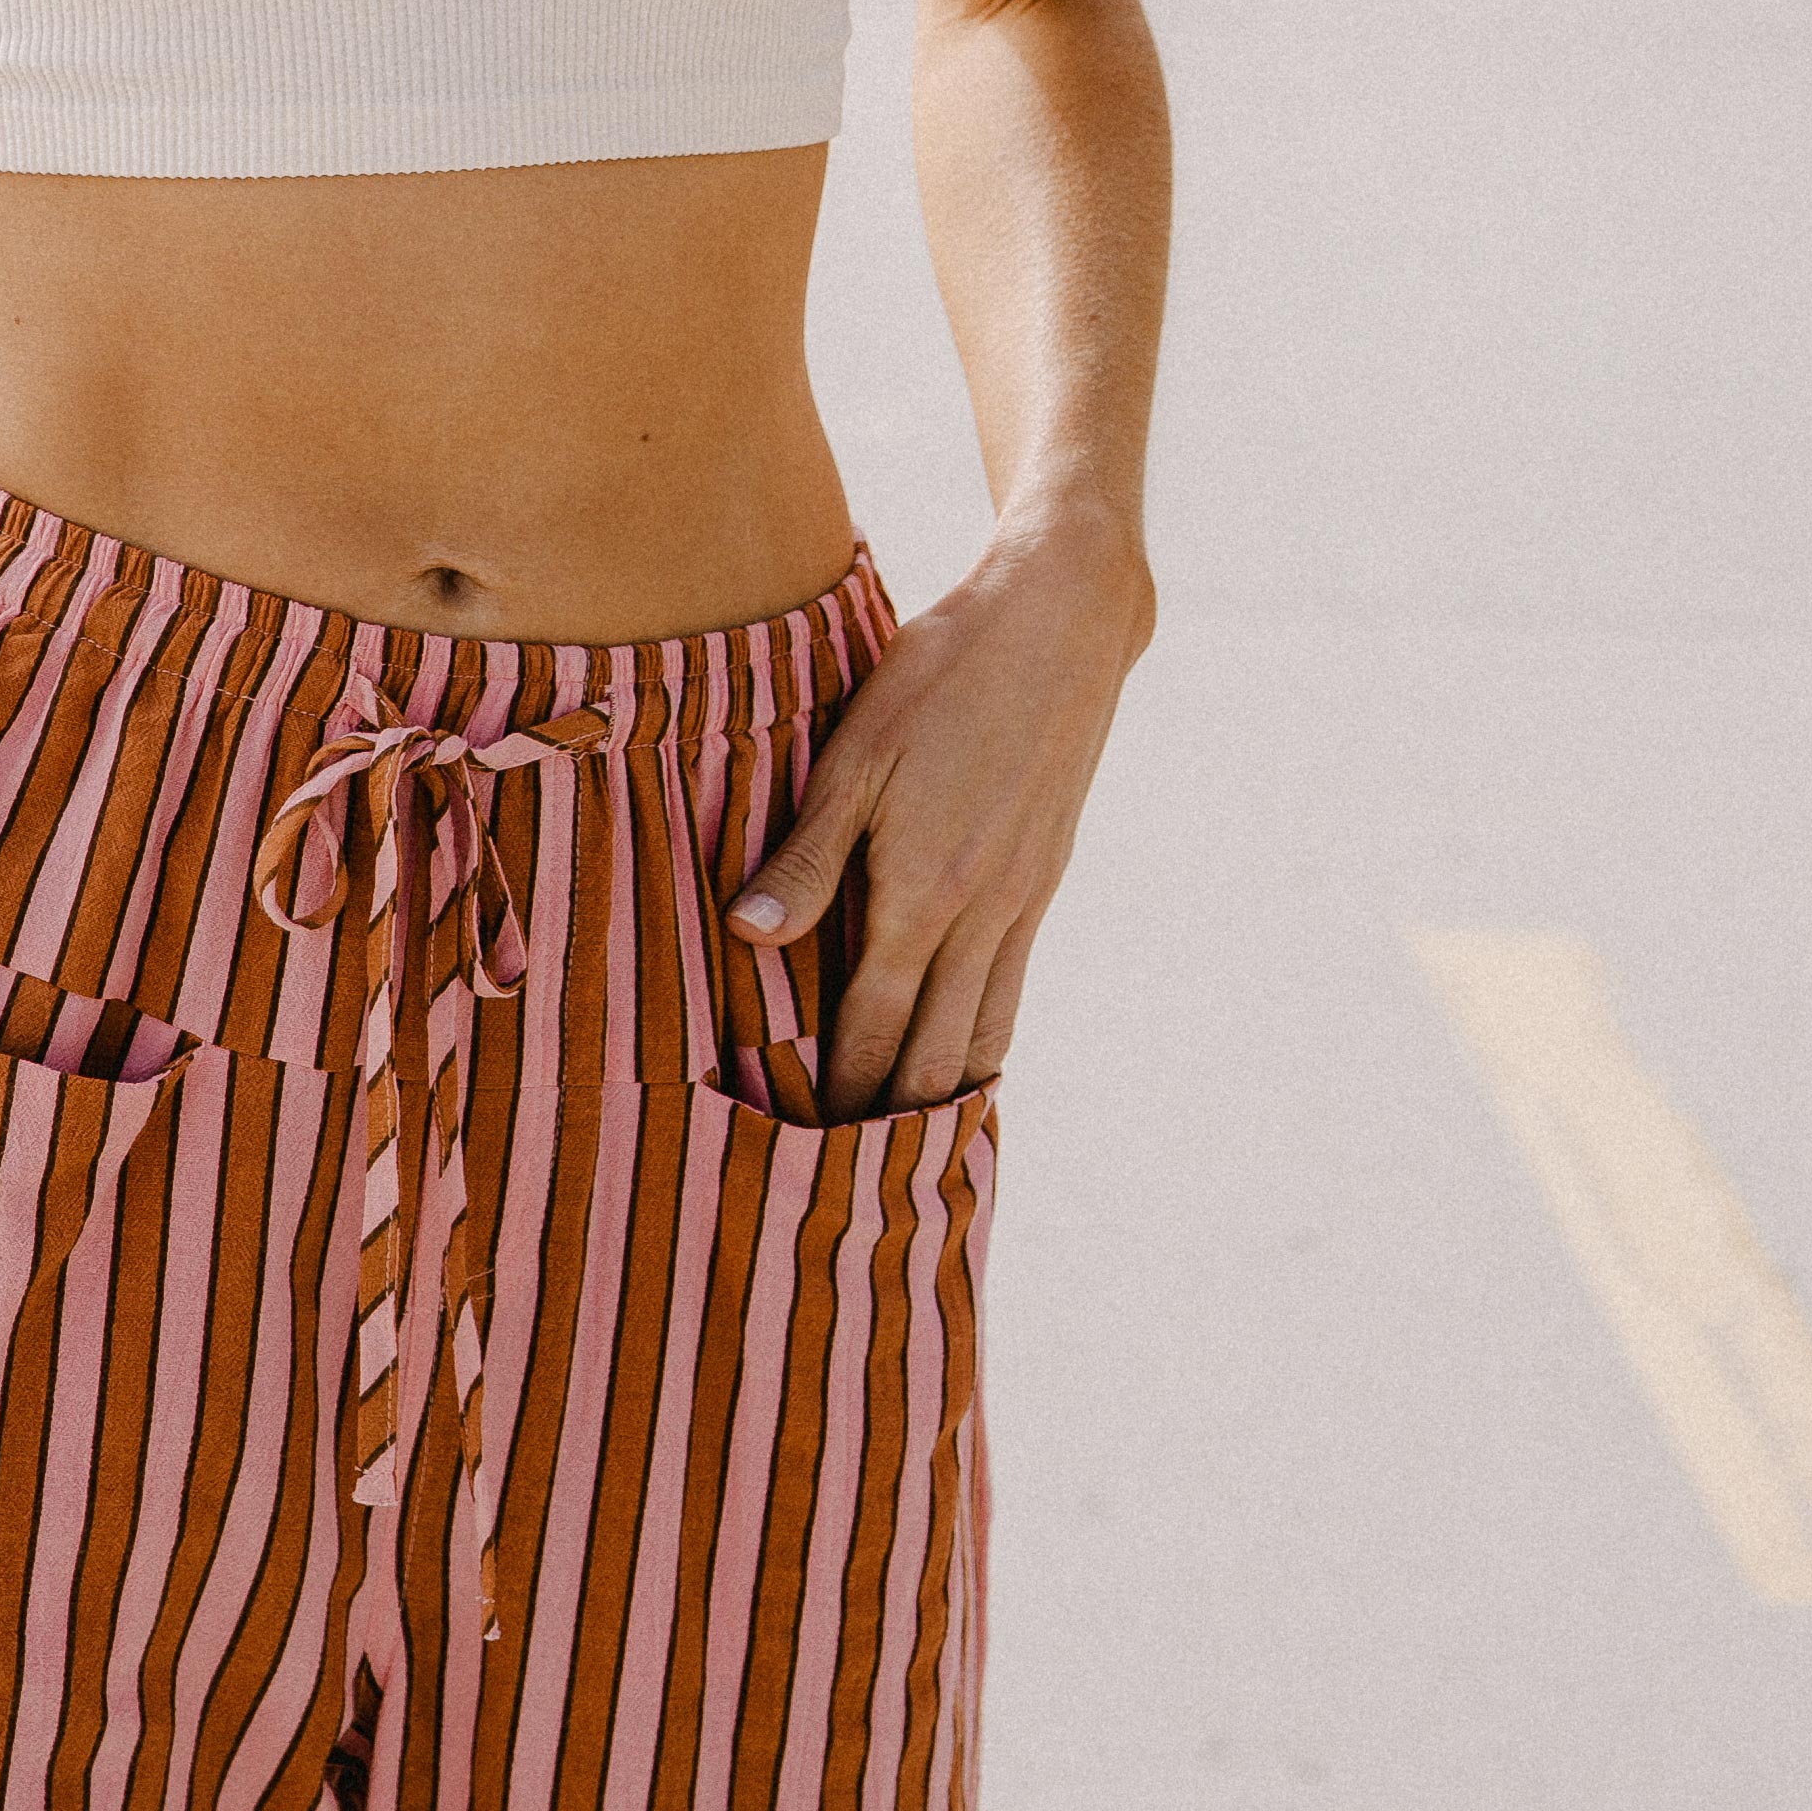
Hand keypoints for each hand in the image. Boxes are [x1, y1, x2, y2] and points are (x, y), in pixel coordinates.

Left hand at [726, 502, 1149, 1115]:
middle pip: (934, 1051)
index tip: (808, 1152)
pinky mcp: (1044, 877)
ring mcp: (1022, 900)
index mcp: (922, 891)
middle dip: (894, 1119)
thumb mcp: (854, 753)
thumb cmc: (941, 676)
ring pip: (983, 1029)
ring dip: (947, 1093)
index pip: (873, 1025)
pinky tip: (968, 1058)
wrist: (1062, 624)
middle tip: (856, 1186)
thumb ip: (807, 855)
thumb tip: (749, 940)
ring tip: (913, 1150)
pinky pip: (1012, 985)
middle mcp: (981, 913)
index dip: (842, 1092)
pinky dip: (988, 1040)